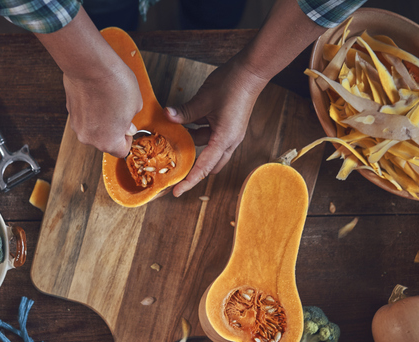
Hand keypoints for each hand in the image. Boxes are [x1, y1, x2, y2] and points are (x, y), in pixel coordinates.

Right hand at [63, 61, 142, 157]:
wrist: (90, 65)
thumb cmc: (114, 84)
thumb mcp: (136, 104)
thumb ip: (130, 120)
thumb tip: (126, 124)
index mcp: (108, 142)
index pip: (121, 150)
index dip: (128, 138)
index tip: (129, 128)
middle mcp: (89, 138)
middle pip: (104, 140)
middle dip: (113, 129)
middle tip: (119, 111)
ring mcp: (77, 125)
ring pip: (93, 128)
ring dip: (100, 120)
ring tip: (107, 100)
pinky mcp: (69, 111)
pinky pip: (84, 116)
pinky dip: (90, 110)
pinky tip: (97, 95)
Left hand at [165, 58, 268, 196]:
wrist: (251, 71)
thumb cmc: (231, 85)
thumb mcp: (203, 100)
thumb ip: (185, 112)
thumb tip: (167, 116)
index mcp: (223, 140)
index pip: (203, 167)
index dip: (188, 181)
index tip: (176, 192)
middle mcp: (229, 141)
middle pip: (208, 164)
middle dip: (193, 167)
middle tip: (174, 170)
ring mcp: (230, 134)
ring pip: (208, 149)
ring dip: (194, 146)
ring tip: (174, 140)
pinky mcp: (229, 126)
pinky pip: (211, 136)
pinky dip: (199, 134)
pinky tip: (185, 125)